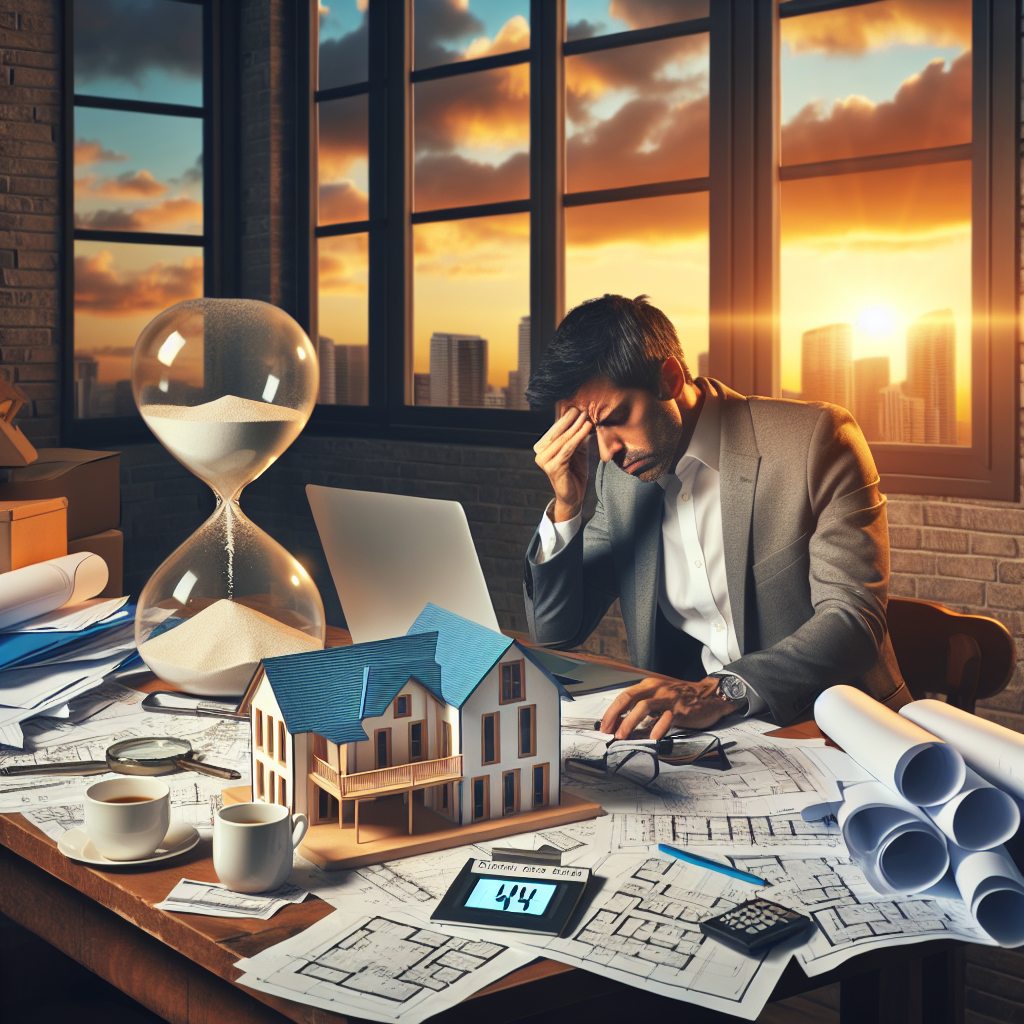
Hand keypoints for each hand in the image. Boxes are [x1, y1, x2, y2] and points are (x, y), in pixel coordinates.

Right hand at [533, 406, 592, 520]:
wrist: (573, 496)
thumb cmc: (574, 472)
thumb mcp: (576, 450)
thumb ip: (576, 436)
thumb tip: (583, 418)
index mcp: (542, 447)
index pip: (554, 429)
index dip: (565, 417)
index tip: (577, 406)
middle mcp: (540, 453)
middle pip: (556, 432)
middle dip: (569, 419)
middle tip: (581, 408)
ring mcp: (544, 460)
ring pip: (563, 440)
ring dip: (576, 427)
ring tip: (586, 417)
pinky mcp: (552, 467)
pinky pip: (568, 448)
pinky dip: (578, 437)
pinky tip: (586, 429)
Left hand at [600, 677, 740, 739]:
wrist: (709, 695)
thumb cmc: (682, 698)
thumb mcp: (659, 697)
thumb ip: (643, 706)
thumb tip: (623, 722)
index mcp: (649, 685)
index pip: (624, 696)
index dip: (612, 711)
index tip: (604, 725)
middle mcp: (656, 688)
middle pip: (629, 698)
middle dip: (615, 716)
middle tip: (607, 731)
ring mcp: (668, 698)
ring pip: (644, 707)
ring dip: (630, 722)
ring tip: (622, 735)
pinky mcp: (681, 709)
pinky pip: (667, 718)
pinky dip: (658, 728)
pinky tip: (652, 738)